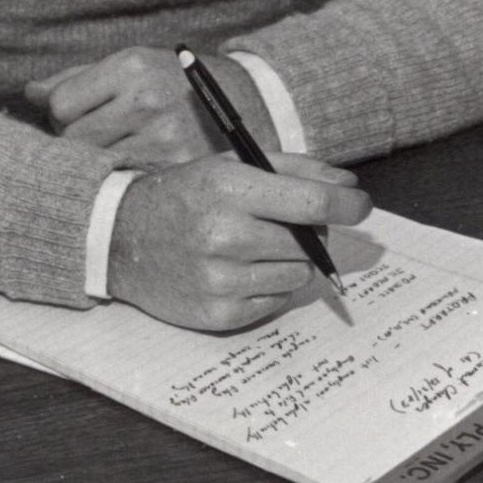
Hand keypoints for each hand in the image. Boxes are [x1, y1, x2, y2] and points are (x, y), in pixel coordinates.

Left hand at [24, 46, 274, 168]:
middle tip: (106, 140)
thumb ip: (79, 80)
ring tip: (125, 153)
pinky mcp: (177, 169)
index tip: (86, 117)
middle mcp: (147, 98)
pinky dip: (125, 180)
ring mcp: (164, 137)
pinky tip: (138, 170)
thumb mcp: (136, 67)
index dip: (66, 115)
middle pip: (73, 139)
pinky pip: (124, 183)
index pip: (61, 104)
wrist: (253, 106)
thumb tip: (29, 92)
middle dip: (80, 142)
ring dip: (101, 165)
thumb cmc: (180, 85)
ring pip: (95, 166)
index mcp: (133, 66)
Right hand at [107, 151, 369, 330]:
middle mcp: (223, 235)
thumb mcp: (232, 165)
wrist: (121, 239)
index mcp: (229, 188)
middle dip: (310, 231)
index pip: (311, 203)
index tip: (361, 206)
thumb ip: (295, 171)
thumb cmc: (186, 195)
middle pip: (308, 242)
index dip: (347, 206)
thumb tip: (349, 189)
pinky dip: (270, 285)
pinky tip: (240, 270)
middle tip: (284, 221)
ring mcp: (219, 281)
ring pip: (297, 274)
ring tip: (254, 245)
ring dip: (289, 260)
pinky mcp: (218, 316)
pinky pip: (276, 302)